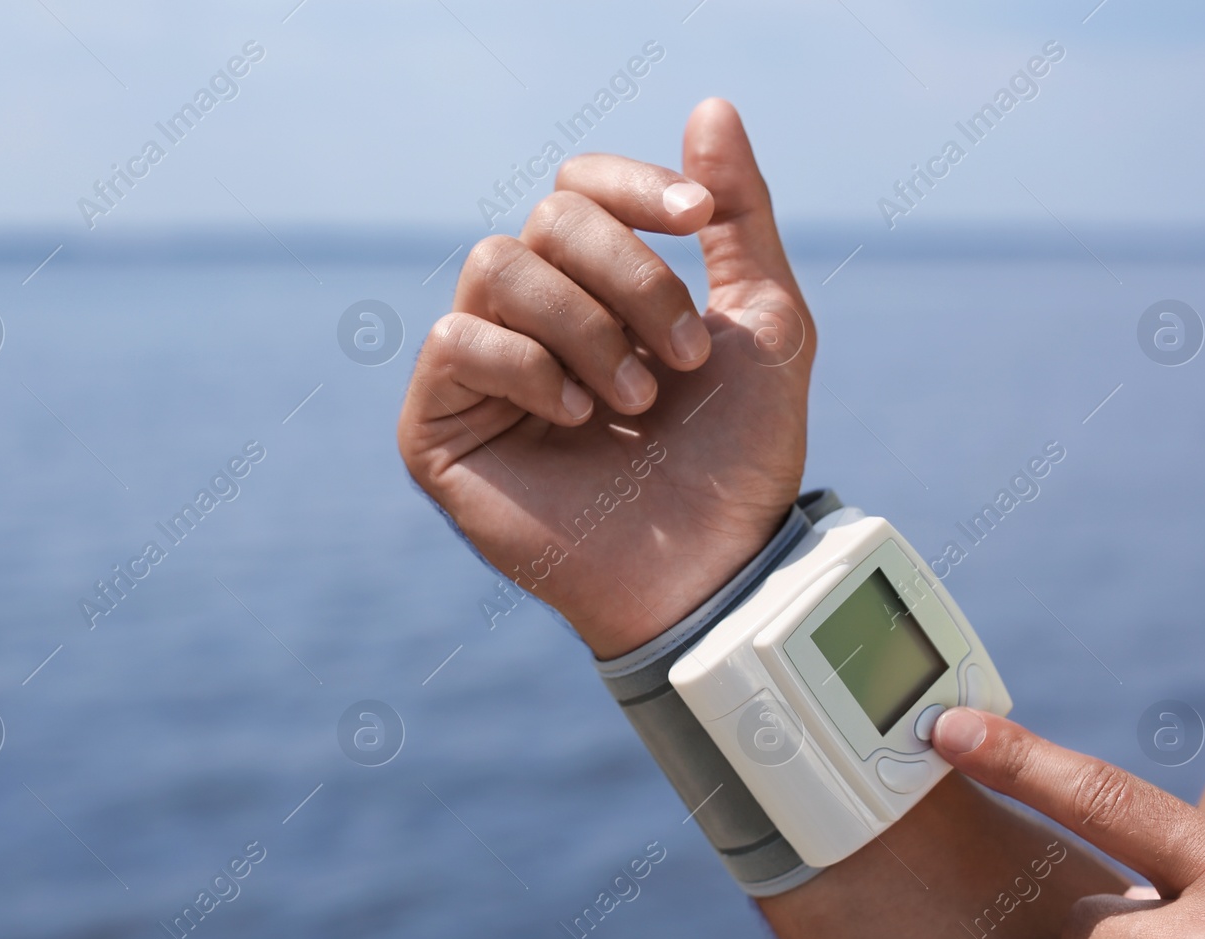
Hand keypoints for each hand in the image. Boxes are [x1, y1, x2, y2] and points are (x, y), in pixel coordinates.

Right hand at [397, 98, 814, 657]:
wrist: (712, 568)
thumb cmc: (738, 459)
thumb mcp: (766, 323)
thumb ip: (740, 217)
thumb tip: (710, 105)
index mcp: (599, 288)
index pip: (579, 185)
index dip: (634, 187)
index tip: (699, 222)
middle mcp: (533, 317)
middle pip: (546, 217)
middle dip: (630, 274)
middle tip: (683, 356)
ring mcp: (481, 370)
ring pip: (498, 266)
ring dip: (585, 325)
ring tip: (633, 400)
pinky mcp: (438, 426)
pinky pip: (456, 341)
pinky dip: (526, 367)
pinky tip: (576, 419)